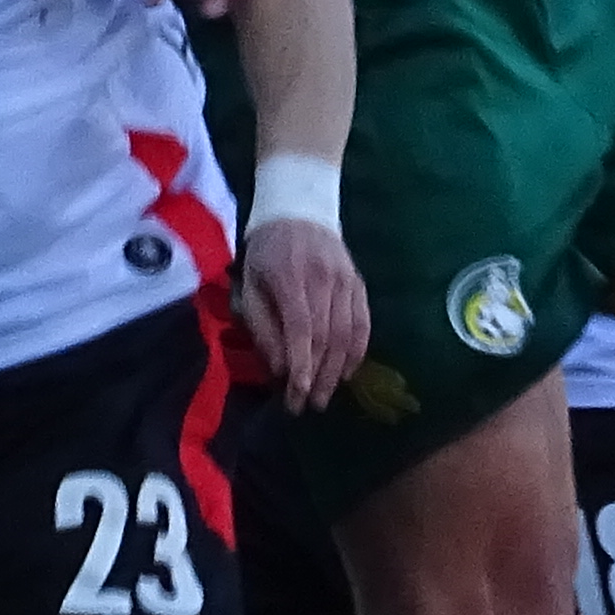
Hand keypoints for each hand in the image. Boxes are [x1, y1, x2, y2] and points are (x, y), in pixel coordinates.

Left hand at [236, 218, 367, 409]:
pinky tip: (346, 373)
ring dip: (337, 371)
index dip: (301, 365)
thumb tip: (280, 367)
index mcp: (290, 277)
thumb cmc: (266, 252)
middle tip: (307, 405)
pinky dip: (357, 352)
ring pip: (348, 335)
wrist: (299, 209)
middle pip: (327, 337)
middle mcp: (323, 279)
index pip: (301, 329)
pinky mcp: (359, 284)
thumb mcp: (250, 284)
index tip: (296, 395)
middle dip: (317, 376)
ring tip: (324, 396)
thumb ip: (263, 326)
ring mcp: (346, 281)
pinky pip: (364, 324)